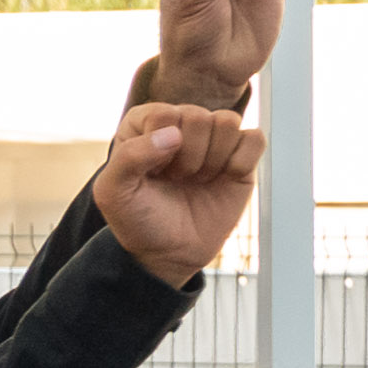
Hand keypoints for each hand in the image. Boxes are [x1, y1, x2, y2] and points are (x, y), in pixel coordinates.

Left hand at [95, 100, 265, 284]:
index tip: (154, 174)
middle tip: (177, 180)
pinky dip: (241, 163)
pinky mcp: (240, 153)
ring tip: (197, 179)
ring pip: (228, 122)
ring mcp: (212, 137)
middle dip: (187, 158)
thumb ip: (128, 157)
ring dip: (213, 160)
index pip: (164, 114)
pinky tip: (225, 178)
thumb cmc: (138, 219)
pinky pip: (255, 138)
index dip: (160, 149)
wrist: (169, 252)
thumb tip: (173, 134)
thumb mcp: (113, 192)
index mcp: (144, 124)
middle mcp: (180, 123)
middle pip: (198, 117)